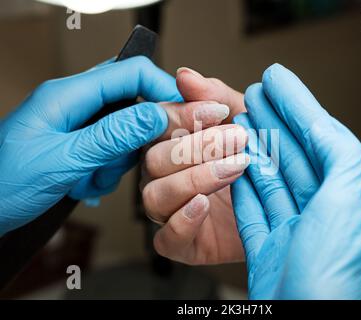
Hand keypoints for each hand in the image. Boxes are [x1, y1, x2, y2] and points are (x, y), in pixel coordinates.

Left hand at [0, 56, 199, 235]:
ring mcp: (77, 127)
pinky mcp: (79, 146)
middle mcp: (75, 105)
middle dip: (138, 136)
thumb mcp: (62, 161)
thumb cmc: (2, 182)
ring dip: (118, 161)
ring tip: (92, 178)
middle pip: (132, 103)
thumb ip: (111, 136)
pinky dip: (106, 173)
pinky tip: (85, 185)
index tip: (187, 113)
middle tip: (134, 158)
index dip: (163, 89)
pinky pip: (111, 153)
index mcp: (67, 95)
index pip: (130, 73)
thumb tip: (155, 115)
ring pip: (124, 134)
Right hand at [141, 67, 247, 263]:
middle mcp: (166, 176)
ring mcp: (172, 210)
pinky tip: (205, 204)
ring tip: (233, 169)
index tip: (219, 111)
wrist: (286, 206)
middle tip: (238, 139)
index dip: (184, 116)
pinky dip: (183, 221)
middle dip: (196, 148)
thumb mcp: (247, 121)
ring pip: (154, 196)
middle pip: (154, 159)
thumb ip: (216, 97)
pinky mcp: (183, 243)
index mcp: (174, 143)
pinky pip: (166, 238)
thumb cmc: (262, 160)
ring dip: (193, 180)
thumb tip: (184, 75)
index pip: (159, 125)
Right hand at [232, 64, 360, 298]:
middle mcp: (317, 211)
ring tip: (239, 121)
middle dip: (271, 122)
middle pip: (289, 155)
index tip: (275, 80)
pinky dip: (241, 184)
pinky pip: (251, 208)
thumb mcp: (350, 198)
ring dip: (253, 148)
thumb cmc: (335, 270)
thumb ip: (340, 151)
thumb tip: (317, 118)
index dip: (296, 105)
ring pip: (268, 178)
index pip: (317, 138)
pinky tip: (234, 164)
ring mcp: (290, 229)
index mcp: (343, 196)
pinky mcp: (266, 247)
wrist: (307, 319)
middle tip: (252, 95)